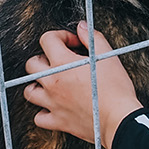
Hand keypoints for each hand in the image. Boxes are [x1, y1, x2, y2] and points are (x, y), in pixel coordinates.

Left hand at [21, 22, 142, 148]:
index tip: (72, 43)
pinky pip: (39, 118)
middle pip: (31, 65)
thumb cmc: (116, 90)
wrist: (119, 120)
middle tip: (59, 62)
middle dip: (44, 59)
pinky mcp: (58, 121)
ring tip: (50, 84)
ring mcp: (53, 103)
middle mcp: (53, 83)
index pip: (47, 40)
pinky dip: (43, 112)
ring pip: (29, 92)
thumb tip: (81, 27)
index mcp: (63, 64)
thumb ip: (92, 38)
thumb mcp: (108, 56)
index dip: (61, 36)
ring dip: (37, 85)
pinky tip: (53, 107)